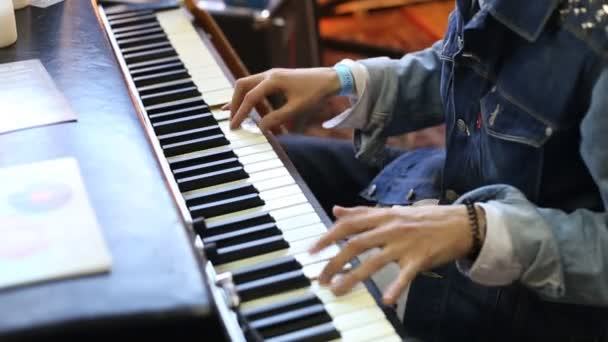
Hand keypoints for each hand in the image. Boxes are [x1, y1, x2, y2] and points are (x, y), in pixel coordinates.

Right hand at [226, 67, 340, 130]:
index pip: (250, 97)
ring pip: (246, 84)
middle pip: (242, 86)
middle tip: (232, 121)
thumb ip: (277, 118)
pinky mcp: (275, 78)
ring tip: (234, 115)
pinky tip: (245, 106)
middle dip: (234, 103)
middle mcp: (269, 74)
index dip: (240, 113)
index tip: (234, 126)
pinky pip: (254, 85)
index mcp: (273, 80)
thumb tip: (260, 128)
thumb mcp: (297, 108)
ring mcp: (271, 75)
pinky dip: (247, 95)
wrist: (329, 79)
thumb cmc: (315, 92)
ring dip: (239, 99)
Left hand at [309, 204, 484, 304]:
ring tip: (338, 290)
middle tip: (321, 278)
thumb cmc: (424, 219)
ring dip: (354, 277)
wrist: (460, 223)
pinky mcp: (421, 258)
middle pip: (356, 244)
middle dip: (334, 262)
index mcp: (382, 217)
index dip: (327, 237)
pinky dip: (396, 287)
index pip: (348, 225)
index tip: (312, 251)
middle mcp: (391, 228)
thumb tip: (336, 210)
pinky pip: (406, 275)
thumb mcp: (392, 211)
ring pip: (374, 261)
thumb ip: (362, 212)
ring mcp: (405, 244)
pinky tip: (386, 300)